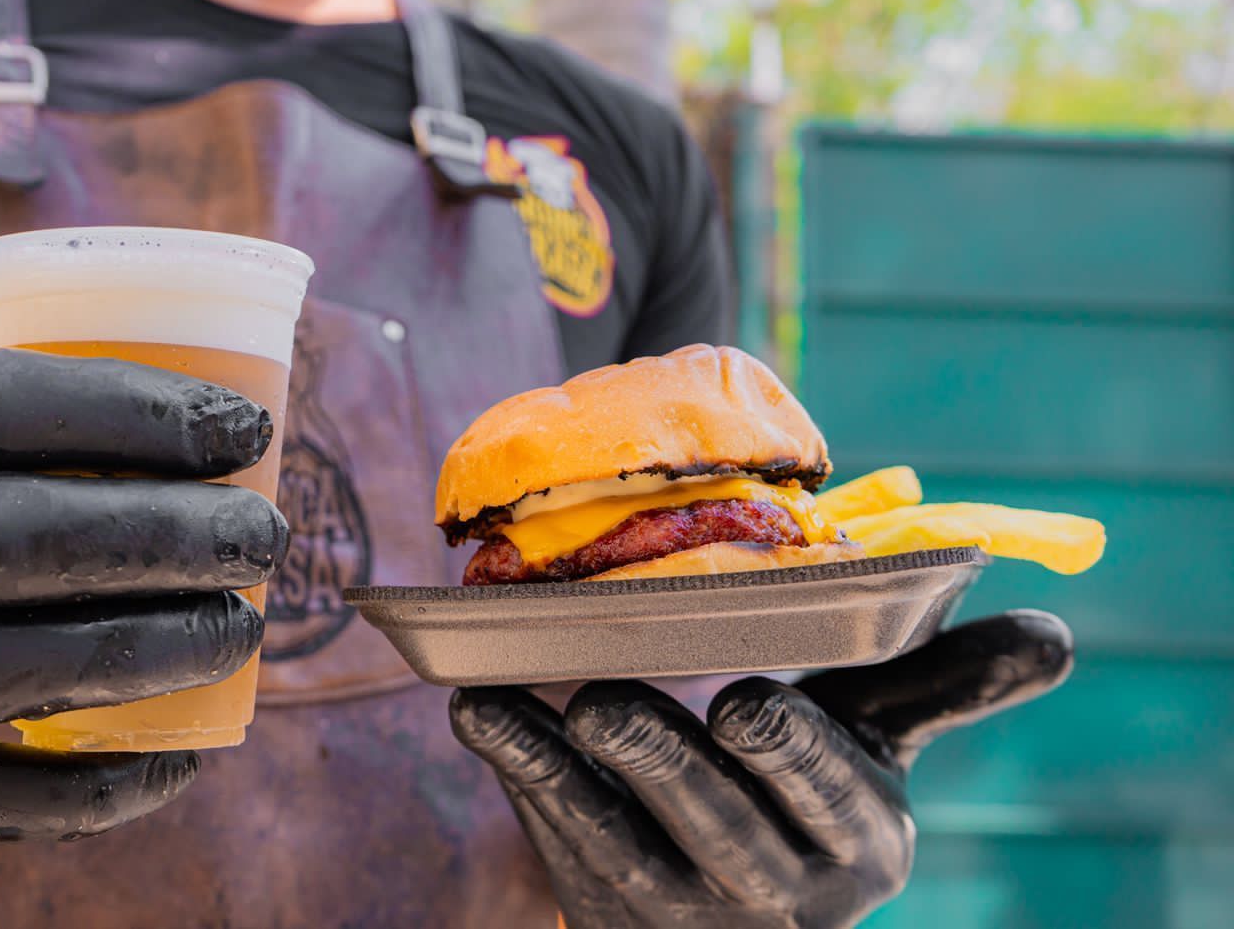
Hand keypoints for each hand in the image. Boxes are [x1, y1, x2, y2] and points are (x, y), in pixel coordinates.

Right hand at [0, 349, 285, 841]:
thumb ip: (28, 426)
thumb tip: (224, 429)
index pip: (8, 401)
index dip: (141, 411)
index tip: (244, 431)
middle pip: (17, 538)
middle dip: (164, 537)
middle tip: (262, 540)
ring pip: (8, 670)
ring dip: (151, 649)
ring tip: (241, 629)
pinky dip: (97, 788)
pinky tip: (181, 759)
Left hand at [451, 611, 1072, 927]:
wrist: (738, 917)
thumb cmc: (808, 794)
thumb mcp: (876, 746)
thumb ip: (943, 689)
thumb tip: (1057, 636)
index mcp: (857, 840)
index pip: (825, 794)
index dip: (789, 754)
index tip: (745, 704)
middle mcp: (775, 889)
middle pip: (715, 823)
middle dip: (662, 765)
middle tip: (604, 703)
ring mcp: (680, 907)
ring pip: (622, 840)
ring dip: (566, 777)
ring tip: (519, 709)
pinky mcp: (602, 901)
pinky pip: (557, 837)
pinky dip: (517, 776)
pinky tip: (479, 712)